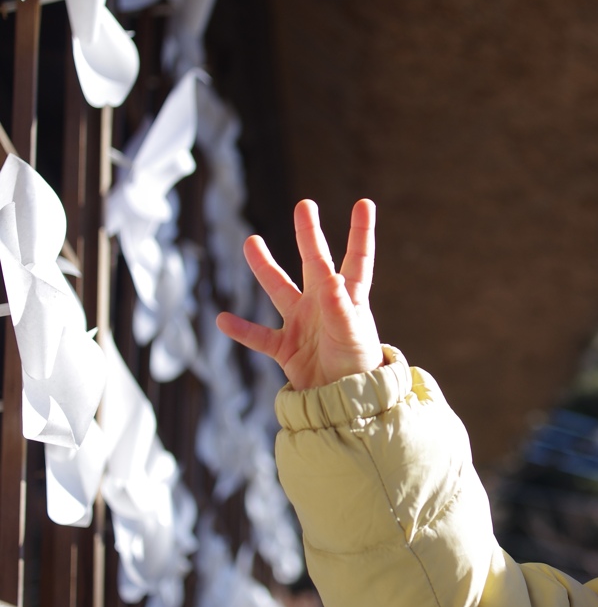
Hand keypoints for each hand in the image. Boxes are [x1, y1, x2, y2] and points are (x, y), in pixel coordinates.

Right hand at [216, 199, 383, 389]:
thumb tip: (330, 274)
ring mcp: (303, 324)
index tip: (365, 203)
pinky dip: (242, 331)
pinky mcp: (286, 348)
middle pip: (315, 262)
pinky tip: (223, 320)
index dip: (361, 232)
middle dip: (309, 235)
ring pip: (280, 290)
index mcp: (350, 299)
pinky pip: (259, 336)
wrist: (345, 403)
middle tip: (305, 206)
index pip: (357, 259)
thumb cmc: (358, 367)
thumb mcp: (352, 334)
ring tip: (251, 242)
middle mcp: (325, 304)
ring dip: (265, 268)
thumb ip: (340, 306)